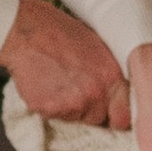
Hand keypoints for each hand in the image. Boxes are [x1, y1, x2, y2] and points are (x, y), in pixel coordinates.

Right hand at [0, 0, 127, 129]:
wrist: (28, 31)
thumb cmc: (63, 33)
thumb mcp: (100, 48)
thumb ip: (111, 76)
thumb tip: (120, 96)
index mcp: (111, 77)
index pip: (123, 118)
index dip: (116, 117)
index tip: (110, 115)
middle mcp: (94, 93)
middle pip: (98, 119)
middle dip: (90, 110)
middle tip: (76, 89)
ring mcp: (71, 104)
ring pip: (75, 119)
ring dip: (69, 108)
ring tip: (59, 82)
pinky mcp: (49, 109)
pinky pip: (54, 117)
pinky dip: (50, 106)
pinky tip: (47, 85)